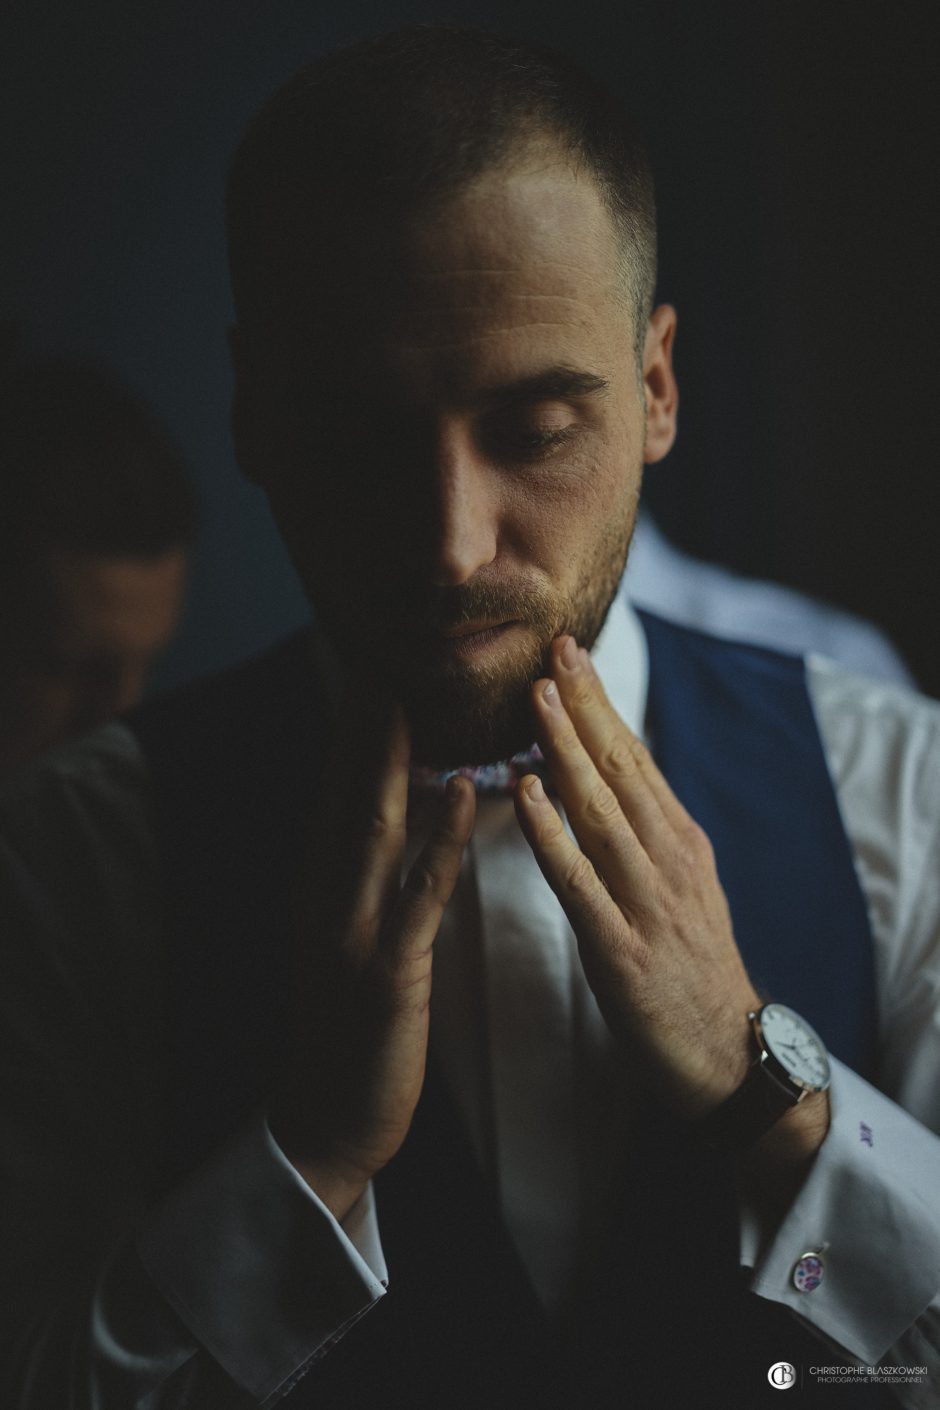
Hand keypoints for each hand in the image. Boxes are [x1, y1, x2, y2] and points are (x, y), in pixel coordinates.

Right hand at [269, 701, 474, 1219]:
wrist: (330, 1117)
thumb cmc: (353, 1022)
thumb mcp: (349, 932)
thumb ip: (367, 868)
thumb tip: (395, 800)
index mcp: (323, 882)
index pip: (341, 785)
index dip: (359, 720)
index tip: (382, 657)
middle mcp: (326, 892)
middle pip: (348, 787)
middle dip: (369, 716)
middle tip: (392, 642)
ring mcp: (350, 929)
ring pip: (374, 823)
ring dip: (394, 754)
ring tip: (416, 689)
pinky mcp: (385, 970)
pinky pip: (418, 891)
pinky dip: (440, 836)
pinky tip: (464, 788)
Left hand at [514, 635, 825, 1160]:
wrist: (726, 1053)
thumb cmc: (692, 963)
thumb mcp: (684, 883)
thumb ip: (649, 829)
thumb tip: (610, 771)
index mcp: (679, 840)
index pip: (635, 757)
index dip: (600, 703)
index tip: (571, 652)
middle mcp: (668, 860)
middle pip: (621, 770)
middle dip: (584, 706)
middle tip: (553, 650)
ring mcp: (647, 903)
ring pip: (600, 813)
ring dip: (566, 752)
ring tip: (535, 702)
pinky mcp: (621, 950)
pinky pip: (579, 883)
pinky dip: (552, 835)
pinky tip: (527, 795)